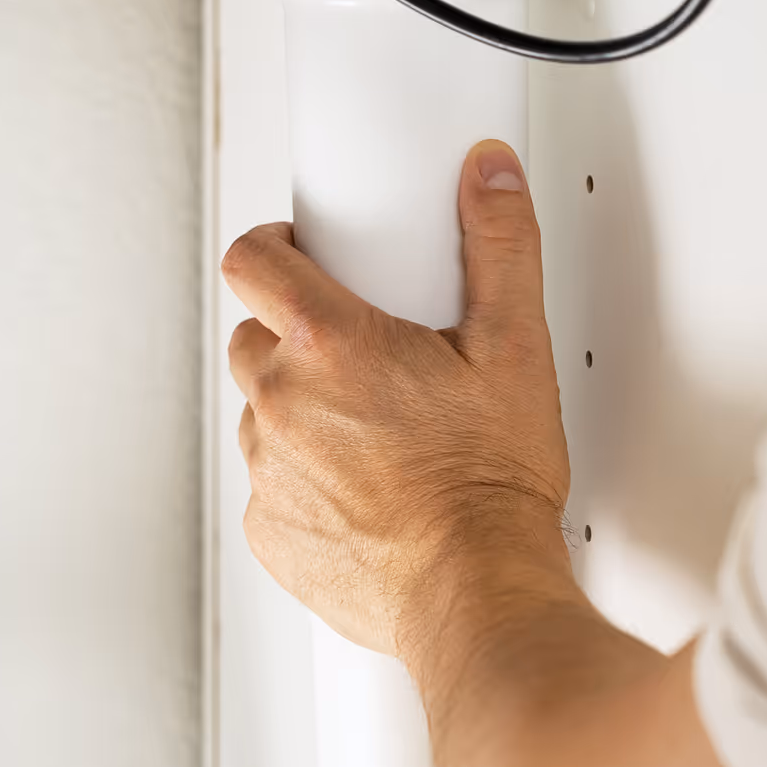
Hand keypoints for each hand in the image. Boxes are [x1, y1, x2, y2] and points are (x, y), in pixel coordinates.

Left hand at [223, 140, 573, 660]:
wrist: (476, 591)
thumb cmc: (489, 481)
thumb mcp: (513, 345)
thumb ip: (500, 245)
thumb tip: (489, 174)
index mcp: (328, 344)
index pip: (252, 260)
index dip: (271, 247)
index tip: (298, 254)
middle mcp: (282, 403)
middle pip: (256, 337)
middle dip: (298, 335)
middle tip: (363, 353)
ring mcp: (268, 471)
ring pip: (264, 412)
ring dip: (302, 409)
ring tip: (374, 430)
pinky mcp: (270, 531)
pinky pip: (272, 484)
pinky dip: (306, 479)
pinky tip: (365, 488)